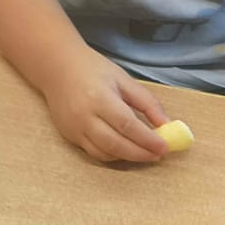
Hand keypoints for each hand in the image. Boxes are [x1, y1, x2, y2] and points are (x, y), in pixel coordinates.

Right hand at [40, 45, 170, 164]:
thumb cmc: (93, 70)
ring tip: (146, 153)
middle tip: (159, 154)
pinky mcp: (69, 135)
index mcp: (99, 98)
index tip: (165, 147)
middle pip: (116, 144)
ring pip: (105, 153)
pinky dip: (113, 155)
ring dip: (128, 157)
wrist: (56, 67)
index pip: (127, 125)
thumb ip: (147, 102)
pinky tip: (126, 149)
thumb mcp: (124, 80)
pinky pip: (94, 152)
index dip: (148, 140)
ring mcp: (74, 128)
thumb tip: (168, 125)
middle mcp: (84, 116)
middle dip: (141, 153)